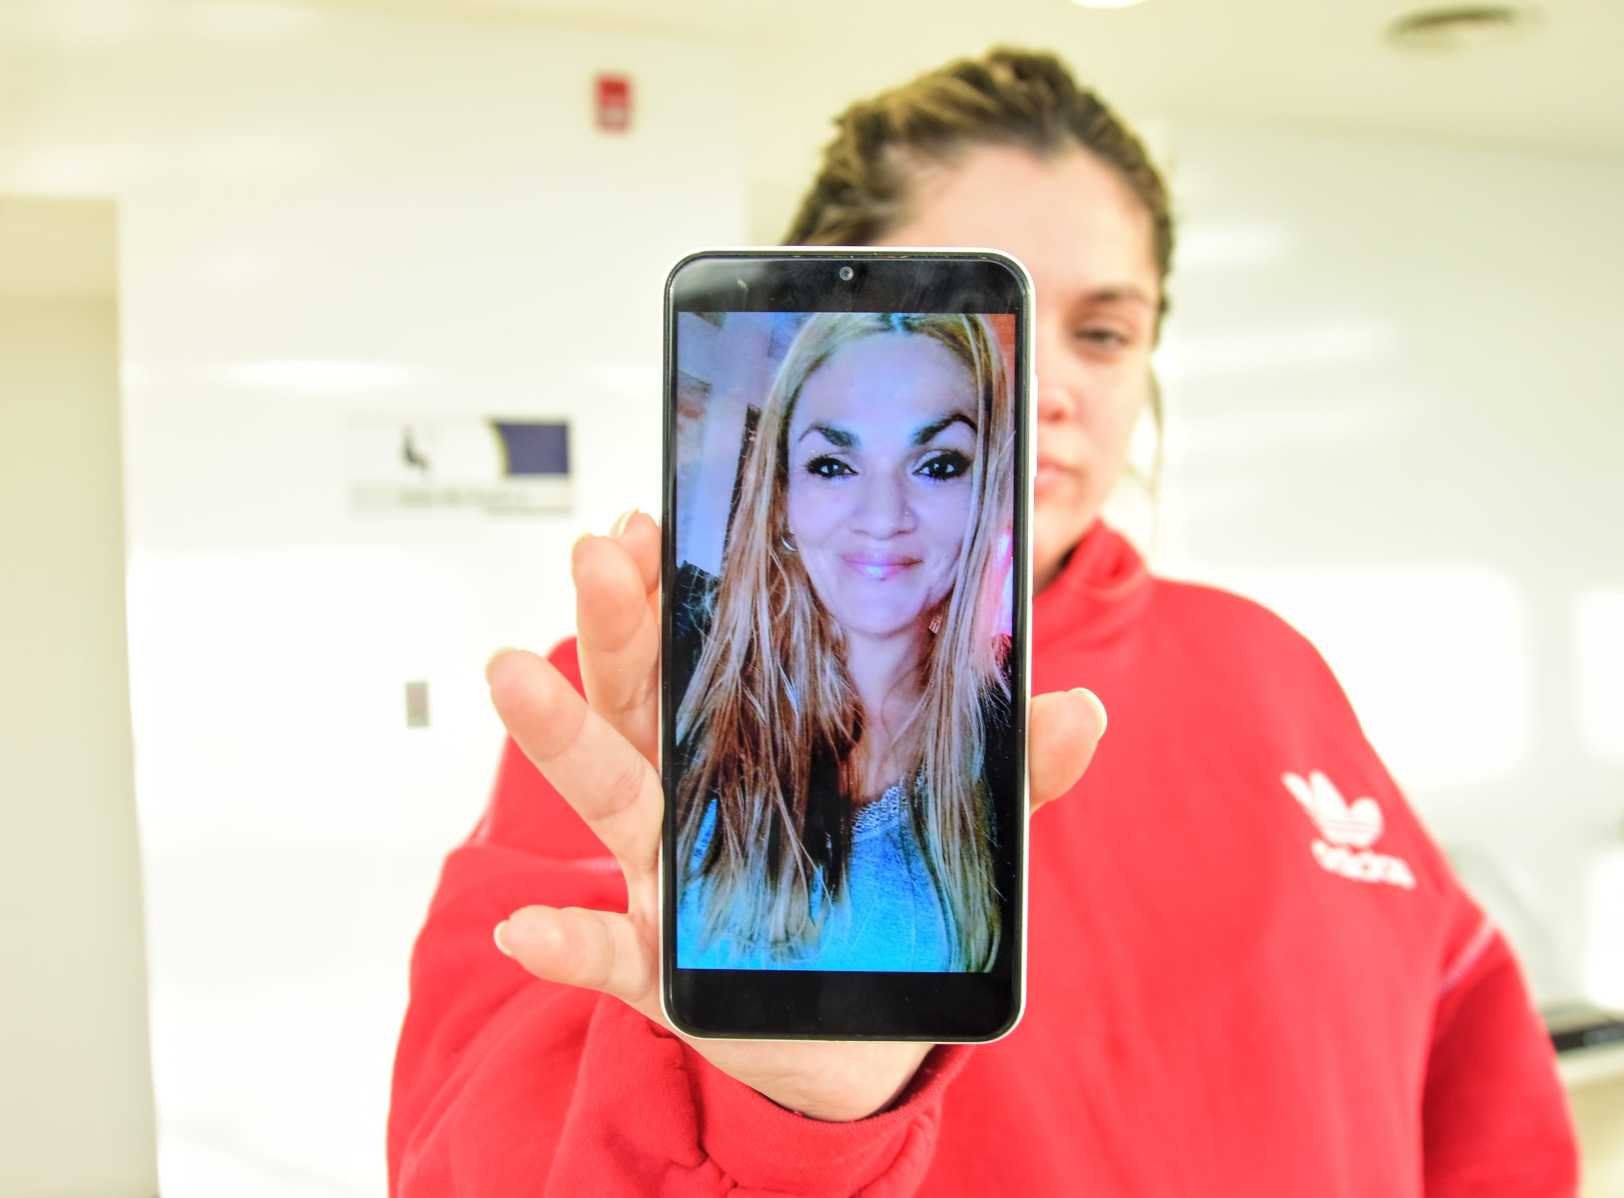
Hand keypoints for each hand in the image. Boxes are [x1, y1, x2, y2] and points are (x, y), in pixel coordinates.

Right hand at [484, 511, 1106, 1121]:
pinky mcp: (666, 972)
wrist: (859, 1029)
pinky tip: (527, 929)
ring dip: (561, 737)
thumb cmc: (880, 903)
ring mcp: (666, 883)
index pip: (709, 655)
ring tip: (511, 671)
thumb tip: (1084, 709)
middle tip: (595, 550)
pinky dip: (567, 944)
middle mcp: (692, 802)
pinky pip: (608, 957)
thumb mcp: (946, 827)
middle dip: (619, 626)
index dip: (677, 591)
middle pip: (647, 701)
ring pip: (611, 799)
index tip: (648, 517)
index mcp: (753, 751)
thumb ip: (1011, 772)